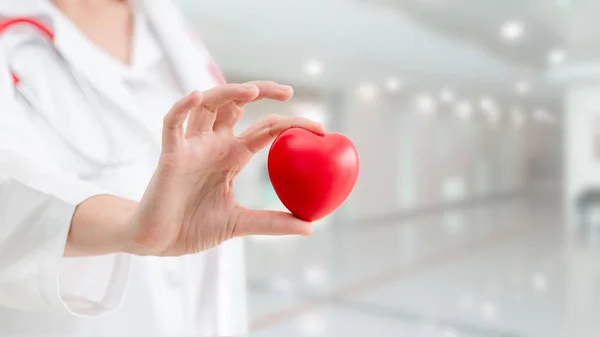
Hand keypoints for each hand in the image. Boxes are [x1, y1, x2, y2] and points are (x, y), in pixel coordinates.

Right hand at [127, 81, 323, 255]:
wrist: (158, 241)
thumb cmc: (193, 227)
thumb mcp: (240, 223)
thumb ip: (272, 222)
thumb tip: (310, 226)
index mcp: (232, 156)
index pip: (266, 130)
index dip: (291, 123)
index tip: (320, 128)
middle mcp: (214, 144)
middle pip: (238, 104)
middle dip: (261, 91)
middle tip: (288, 91)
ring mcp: (192, 146)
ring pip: (208, 105)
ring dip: (228, 92)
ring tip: (252, 91)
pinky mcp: (170, 154)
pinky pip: (173, 124)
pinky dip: (182, 108)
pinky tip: (196, 96)